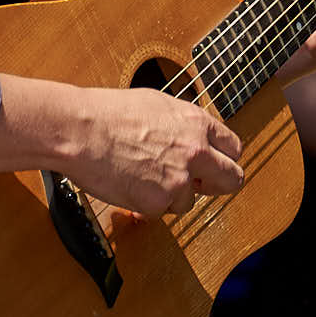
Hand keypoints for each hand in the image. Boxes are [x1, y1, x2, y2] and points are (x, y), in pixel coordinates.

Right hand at [62, 85, 244, 217]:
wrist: (81, 130)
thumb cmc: (109, 113)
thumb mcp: (159, 105)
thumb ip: (184, 125)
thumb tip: (194, 137)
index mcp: (197, 123)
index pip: (234, 148)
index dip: (223, 159)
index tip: (214, 165)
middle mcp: (197, 151)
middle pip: (232, 179)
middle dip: (217, 185)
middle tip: (200, 186)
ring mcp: (180, 178)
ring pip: (189, 200)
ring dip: (171, 195)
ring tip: (142, 176)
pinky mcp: (159, 201)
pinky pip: (161, 211)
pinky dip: (147, 204)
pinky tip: (129, 184)